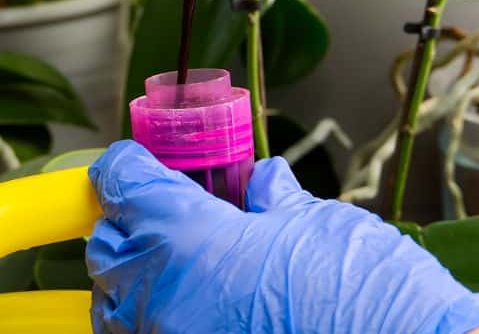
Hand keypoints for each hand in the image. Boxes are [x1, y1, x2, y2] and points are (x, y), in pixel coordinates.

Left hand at [86, 141, 478, 333]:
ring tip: (180, 269)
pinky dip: (156, 324)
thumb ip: (273, 202)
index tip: (139, 161)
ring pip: (116, 307)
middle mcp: (160, 297)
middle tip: (166, 211)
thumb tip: (259, 185)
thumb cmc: (369, 298)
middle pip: (109, 247)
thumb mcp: (320, 226)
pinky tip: (198, 314)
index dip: (130, 166)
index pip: (124, 183)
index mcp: (185, 237)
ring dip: (136, 281)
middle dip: (129, 223)